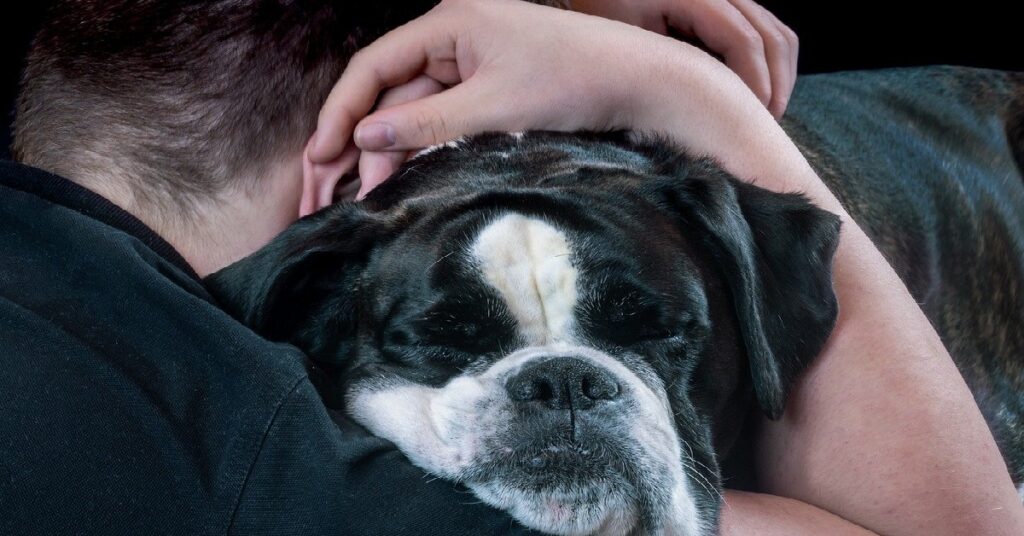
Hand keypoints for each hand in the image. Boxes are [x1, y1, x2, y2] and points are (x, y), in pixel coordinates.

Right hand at [303, 0, 762, 206]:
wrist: (642, 82)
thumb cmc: (575, 83)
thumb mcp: (494, 109)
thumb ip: (425, 124)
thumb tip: (364, 137)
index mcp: (449, 20)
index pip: (374, 65)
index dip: (341, 111)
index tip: (319, 154)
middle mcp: (453, 32)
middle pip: (390, 89)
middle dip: (365, 139)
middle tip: (346, 190)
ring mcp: (472, 57)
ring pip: (416, 107)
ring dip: (395, 148)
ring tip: (374, 194)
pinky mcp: (490, 81)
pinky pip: (444, 113)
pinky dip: (427, 144)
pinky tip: (409, 177)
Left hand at [572, 0, 797, 117]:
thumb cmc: (603, 19)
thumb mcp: (628, 42)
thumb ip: (669, 67)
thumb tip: (712, 107)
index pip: (743, 40)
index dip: (755, 83)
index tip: (752, 121)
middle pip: (772, 36)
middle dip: (776, 85)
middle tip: (765, 127)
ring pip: (779, 34)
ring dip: (780, 77)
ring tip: (763, 115)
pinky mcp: (731, 8)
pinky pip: (768, 32)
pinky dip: (771, 65)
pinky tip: (756, 96)